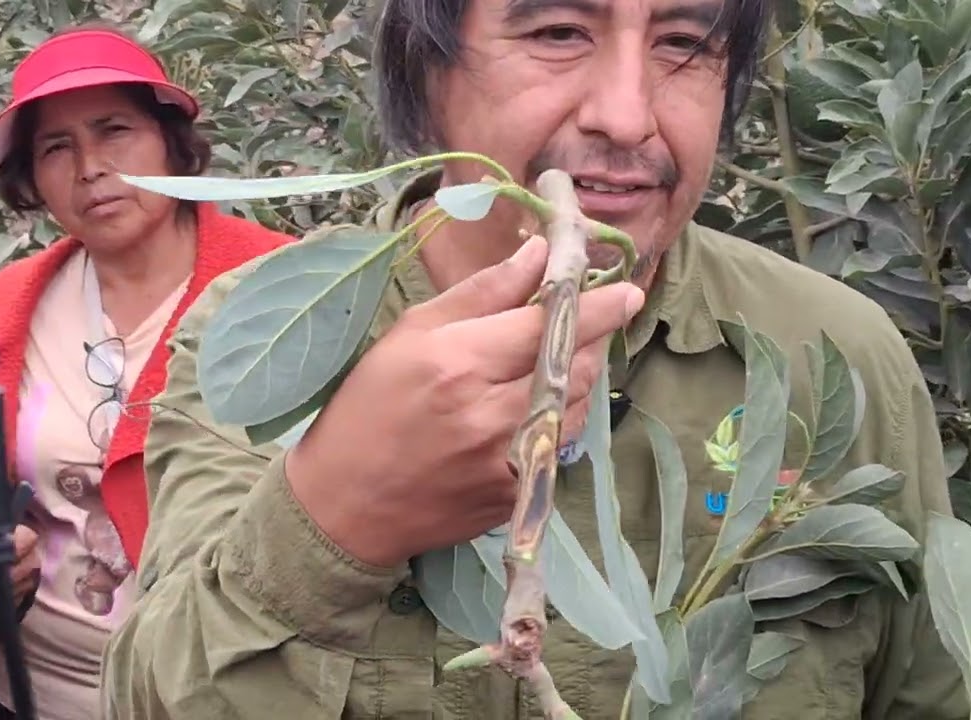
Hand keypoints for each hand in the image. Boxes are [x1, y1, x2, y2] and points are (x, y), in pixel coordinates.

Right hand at [286, 234, 644, 567]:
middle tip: (585, 321)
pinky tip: (534, 405)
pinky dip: (559, 416)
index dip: (597, 306)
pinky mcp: (515, 494)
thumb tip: (537, 255)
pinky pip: (560, 444)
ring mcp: (507, 461)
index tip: (627, 291)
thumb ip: (480, 292)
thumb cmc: (366, 408)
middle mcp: (491, 413)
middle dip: (591, 338)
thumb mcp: (409, 334)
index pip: (548, 326)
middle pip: (574, 365)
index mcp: (460, 363)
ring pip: (576, 406)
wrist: (342, 506)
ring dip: (577, 377)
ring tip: (553, 360)